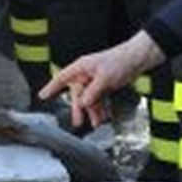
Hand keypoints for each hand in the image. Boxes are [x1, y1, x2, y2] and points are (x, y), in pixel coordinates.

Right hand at [41, 32, 165, 128]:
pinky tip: (103, 116)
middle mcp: (86, 73)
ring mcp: (96, 80)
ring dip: (92, 111)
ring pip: (89, 98)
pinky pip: (99, 99)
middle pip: (78, 93)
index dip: (51, 87)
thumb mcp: (104, 78)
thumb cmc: (120, 60)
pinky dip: (100, 107)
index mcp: (82, 67)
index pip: (62, 77)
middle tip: (78, 121)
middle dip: (79, 108)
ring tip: (96, 122)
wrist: (138, 59)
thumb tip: (83, 103)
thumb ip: (92, 92)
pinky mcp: (105, 84)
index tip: (43, 96)